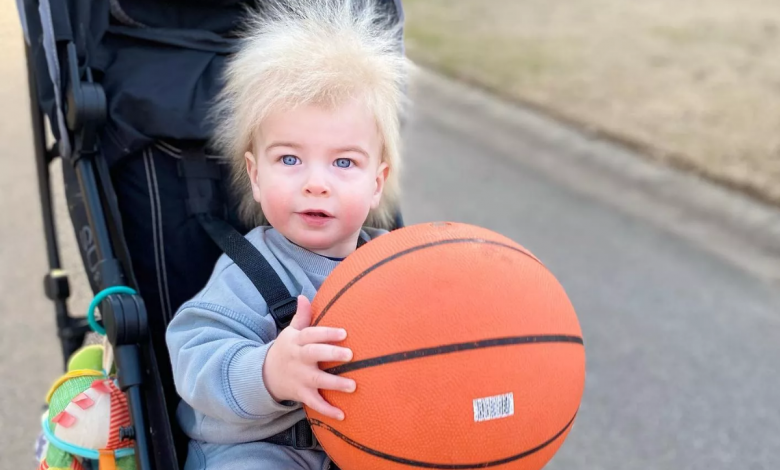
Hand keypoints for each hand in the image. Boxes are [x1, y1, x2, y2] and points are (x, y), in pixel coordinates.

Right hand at [263, 296, 355, 419]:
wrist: (265, 376)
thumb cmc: (286, 349)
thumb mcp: (291, 332)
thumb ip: (301, 316)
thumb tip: (303, 296)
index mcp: (297, 341)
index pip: (311, 335)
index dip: (327, 333)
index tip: (344, 332)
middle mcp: (298, 359)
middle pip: (314, 355)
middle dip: (331, 354)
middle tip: (350, 354)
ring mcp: (299, 378)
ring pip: (317, 381)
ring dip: (335, 384)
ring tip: (353, 386)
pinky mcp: (301, 394)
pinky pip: (314, 403)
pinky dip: (327, 410)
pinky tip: (343, 415)